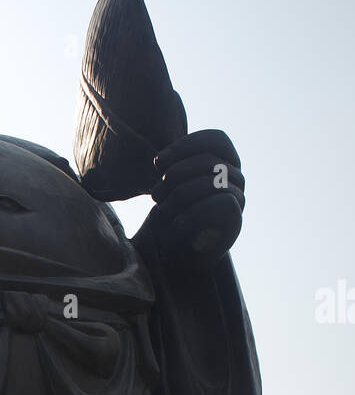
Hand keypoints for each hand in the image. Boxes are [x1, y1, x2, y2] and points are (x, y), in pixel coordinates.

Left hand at [139, 130, 244, 270]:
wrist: (181, 254)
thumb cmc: (172, 214)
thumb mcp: (168, 185)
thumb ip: (170, 166)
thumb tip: (159, 160)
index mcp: (223, 161)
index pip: (216, 139)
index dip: (186, 145)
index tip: (158, 162)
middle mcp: (236, 176)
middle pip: (209, 161)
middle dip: (175, 175)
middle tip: (154, 194)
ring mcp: (239, 196)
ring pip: (214, 181)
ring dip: (180, 195)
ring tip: (161, 210)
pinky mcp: (237, 217)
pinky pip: (222, 203)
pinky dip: (194, 213)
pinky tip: (176, 224)